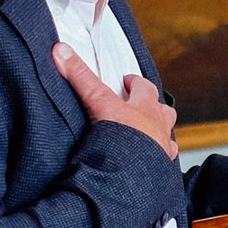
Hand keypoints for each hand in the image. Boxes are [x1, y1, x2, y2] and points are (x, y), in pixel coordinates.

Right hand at [53, 45, 177, 158]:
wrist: (134, 177)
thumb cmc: (123, 140)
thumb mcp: (99, 102)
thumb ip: (80, 77)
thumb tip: (60, 50)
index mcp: (146, 107)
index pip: (144, 87)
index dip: (135, 83)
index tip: (127, 81)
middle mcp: (159, 126)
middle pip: (162, 109)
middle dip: (151, 106)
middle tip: (138, 106)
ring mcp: (163, 149)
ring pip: (167, 135)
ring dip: (158, 132)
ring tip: (147, 135)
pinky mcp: (161, 170)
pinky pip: (164, 161)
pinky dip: (158, 159)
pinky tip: (148, 164)